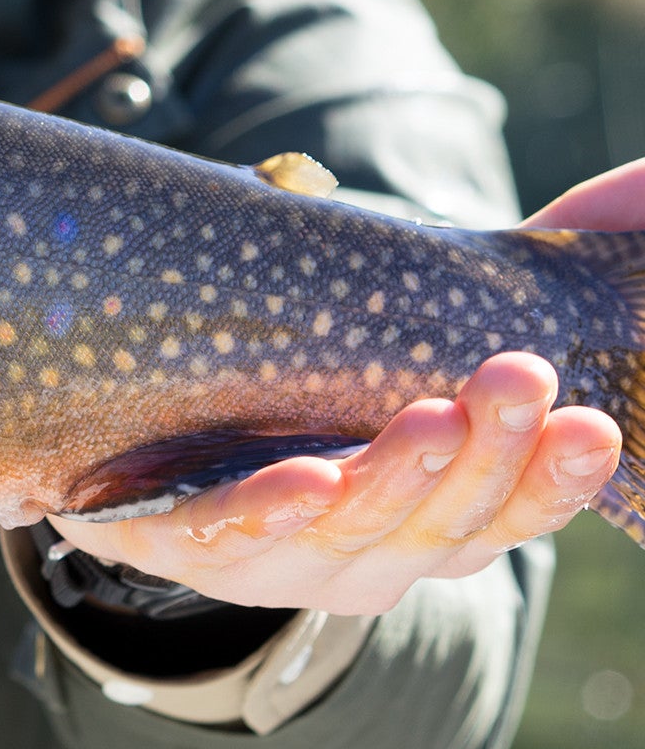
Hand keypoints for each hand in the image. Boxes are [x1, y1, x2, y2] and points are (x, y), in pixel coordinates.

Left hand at [49, 159, 644, 614]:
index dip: (554, 477)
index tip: (590, 421)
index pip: (514, 511)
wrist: (153, 458)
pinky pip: (223, 534)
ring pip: (348, 530)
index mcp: (439, 523)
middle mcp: (371, 555)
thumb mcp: (408, 342)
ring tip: (429, 423)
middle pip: (441, 521)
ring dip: (393, 479)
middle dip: (485, 453)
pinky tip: (304, 480)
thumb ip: (514, 280)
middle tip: (515, 379)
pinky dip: (268, 511)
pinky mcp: (185, 544)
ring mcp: (280, 561)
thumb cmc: (313, 394)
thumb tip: (644, 187)